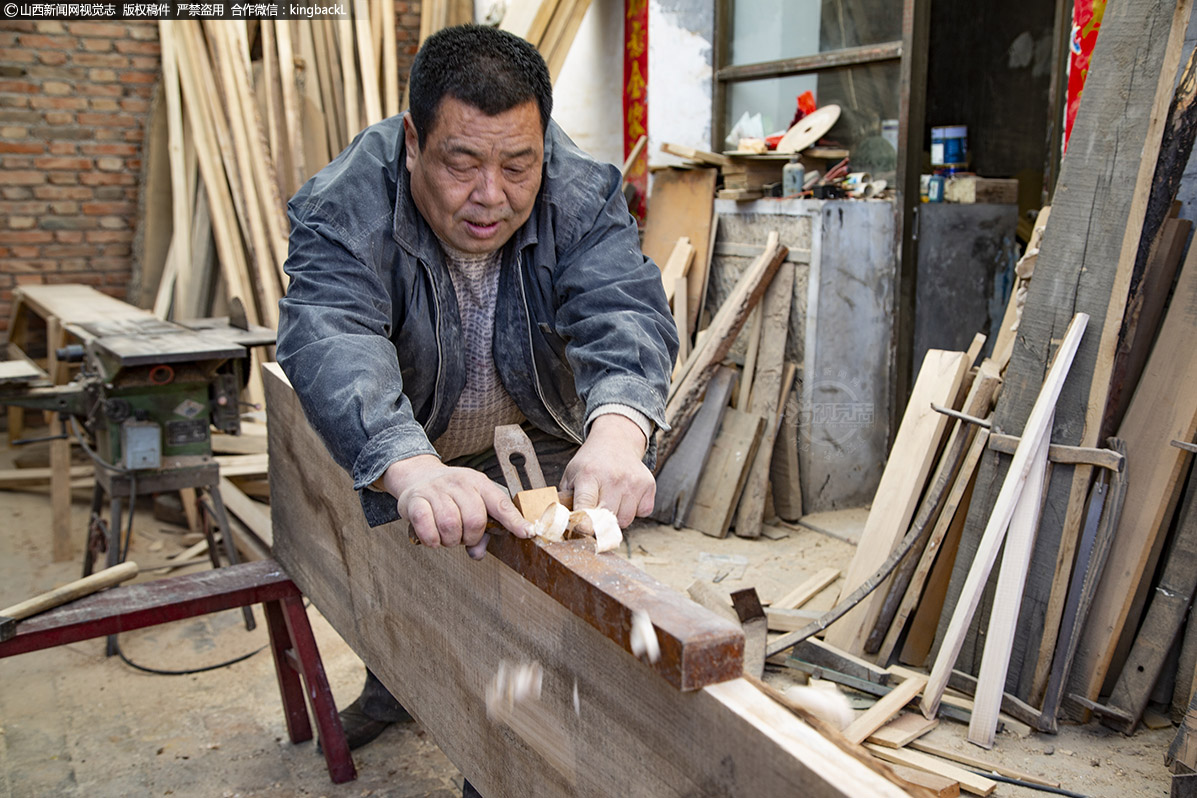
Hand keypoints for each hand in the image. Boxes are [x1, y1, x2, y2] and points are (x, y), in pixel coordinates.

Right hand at [380, 455, 531, 558]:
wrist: (419, 476)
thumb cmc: (451, 494)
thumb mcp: (471, 503)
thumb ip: (481, 530)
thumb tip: (477, 553)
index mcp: (479, 483)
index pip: (500, 503)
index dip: (514, 521)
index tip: (527, 533)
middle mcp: (459, 483)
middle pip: (475, 519)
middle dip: (471, 537)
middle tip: (463, 537)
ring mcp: (436, 490)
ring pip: (451, 524)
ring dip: (451, 540)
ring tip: (448, 537)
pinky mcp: (415, 500)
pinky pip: (427, 527)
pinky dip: (432, 540)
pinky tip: (434, 539)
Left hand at [561, 415, 653, 527]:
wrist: (617, 440)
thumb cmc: (591, 462)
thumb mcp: (571, 474)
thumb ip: (565, 499)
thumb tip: (561, 524)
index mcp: (589, 475)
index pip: (586, 505)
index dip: (584, 522)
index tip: (583, 530)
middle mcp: (613, 478)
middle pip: (608, 518)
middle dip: (600, 521)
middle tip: (597, 512)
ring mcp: (633, 482)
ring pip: (626, 520)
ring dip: (618, 517)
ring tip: (612, 501)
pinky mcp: (648, 484)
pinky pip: (643, 512)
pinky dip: (636, 510)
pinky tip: (627, 496)